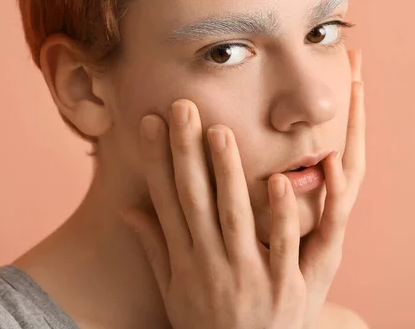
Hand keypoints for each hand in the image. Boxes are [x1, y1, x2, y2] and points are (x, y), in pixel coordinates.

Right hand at [120, 48, 364, 328]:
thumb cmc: (205, 324)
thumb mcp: (173, 289)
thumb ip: (154, 246)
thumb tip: (128, 210)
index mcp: (184, 259)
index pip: (166, 199)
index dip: (157, 159)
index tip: (150, 124)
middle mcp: (211, 262)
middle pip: (196, 197)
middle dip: (187, 151)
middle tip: (183, 108)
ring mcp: (248, 274)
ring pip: (236, 214)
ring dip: (228, 173)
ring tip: (221, 131)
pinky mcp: (286, 286)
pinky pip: (284, 246)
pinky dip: (281, 215)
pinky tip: (278, 181)